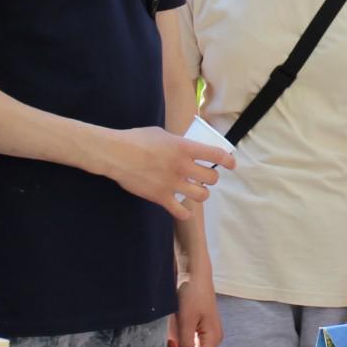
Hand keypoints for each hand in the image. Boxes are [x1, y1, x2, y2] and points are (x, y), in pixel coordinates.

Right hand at [97, 126, 233, 218]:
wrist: (115, 154)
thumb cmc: (137, 139)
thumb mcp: (163, 134)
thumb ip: (178, 143)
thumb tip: (186, 148)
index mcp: (185, 148)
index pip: (217, 155)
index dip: (228, 161)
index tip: (231, 164)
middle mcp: (182, 166)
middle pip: (211, 178)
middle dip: (210, 178)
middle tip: (204, 177)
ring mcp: (172, 183)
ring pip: (202, 196)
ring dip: (201, 193)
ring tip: (195, 190)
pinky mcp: (161, 197)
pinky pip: (181, 212)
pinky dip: (185, 212)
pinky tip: (183, 209)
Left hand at [168, 276, 222, 346]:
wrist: (193, 272)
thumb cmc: (192, 295)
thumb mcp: (186, 321)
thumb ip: (186, 345)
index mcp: (213, 338)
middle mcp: (211, 338)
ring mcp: (204, 332)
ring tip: (167, 341)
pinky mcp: (197, 326)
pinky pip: (188, 340)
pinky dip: (178, 340)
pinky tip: (170, 336)